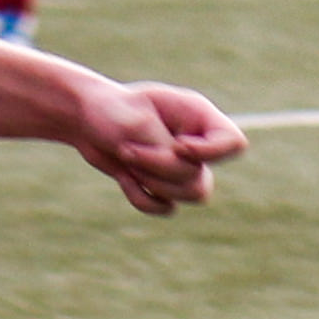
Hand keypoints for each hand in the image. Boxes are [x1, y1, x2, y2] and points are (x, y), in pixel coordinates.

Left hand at [75, 79, 247, 215]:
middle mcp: (196, 144)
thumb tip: (180, 173)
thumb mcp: (135, 123)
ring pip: (190, 196)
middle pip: (201, 179)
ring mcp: (182, 167)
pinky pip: (165, 208)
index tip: (177, 145)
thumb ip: (163, 148)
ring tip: (126, 158)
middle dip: (161, 170)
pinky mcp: (163, 185)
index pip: (234, 143)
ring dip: (152, 183)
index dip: (210, 153)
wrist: (85, 118)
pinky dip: (141, 197)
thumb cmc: (109, 110)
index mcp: (198, 117)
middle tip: (128, 150)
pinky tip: (123, 177)